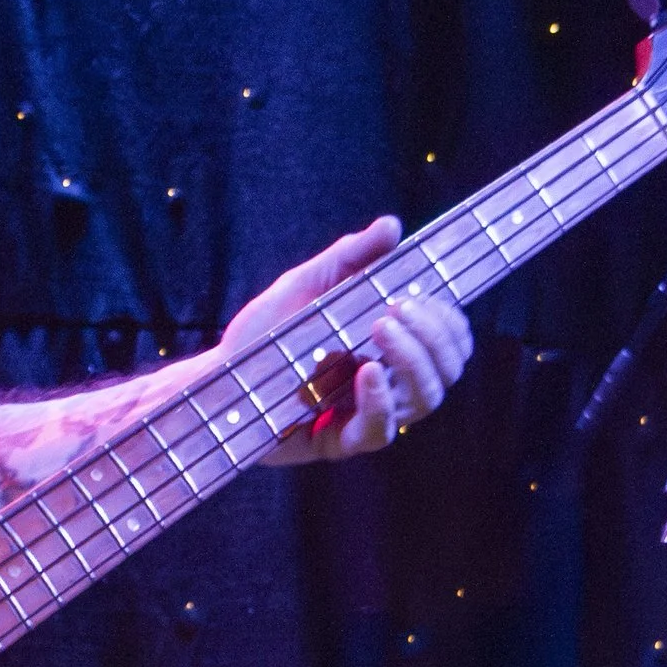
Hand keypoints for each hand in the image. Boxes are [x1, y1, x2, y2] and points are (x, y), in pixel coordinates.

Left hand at [221, 217, 473, 462]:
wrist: (217, 376)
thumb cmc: (265, 333)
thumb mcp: (307, 285)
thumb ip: (349, 257)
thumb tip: (393, 225)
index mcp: (391, 349)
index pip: (449, 343)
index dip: (449, 323)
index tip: (421, 296)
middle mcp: (388, 384)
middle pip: (447, 370)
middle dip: (434, 336)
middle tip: (399, 308)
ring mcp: (366, 414)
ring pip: (424, 400)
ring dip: (414, 360)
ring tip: (382, 327)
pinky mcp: (339, 441)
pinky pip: (380, 432)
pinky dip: (380, 401)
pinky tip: (366, 371)